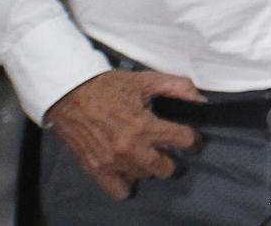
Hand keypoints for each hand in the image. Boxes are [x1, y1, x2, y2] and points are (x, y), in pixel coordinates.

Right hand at [45, 69, 203, 198]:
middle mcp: (130, 147)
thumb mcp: (146, 80)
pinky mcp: (95, 168)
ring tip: (145, 153)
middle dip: (171, 158)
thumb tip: (201, 99)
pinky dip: (127, 183)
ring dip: (149, 167)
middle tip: (165, 147)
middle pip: (165, 168)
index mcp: (144, 125)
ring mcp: (112, 161)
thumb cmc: (109, 86)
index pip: (183, 141)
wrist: (69, 94)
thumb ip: (178, 87)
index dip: (192, 139)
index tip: (190, 138)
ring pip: (144, 176)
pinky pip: (119, 190)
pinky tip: (129, 169)